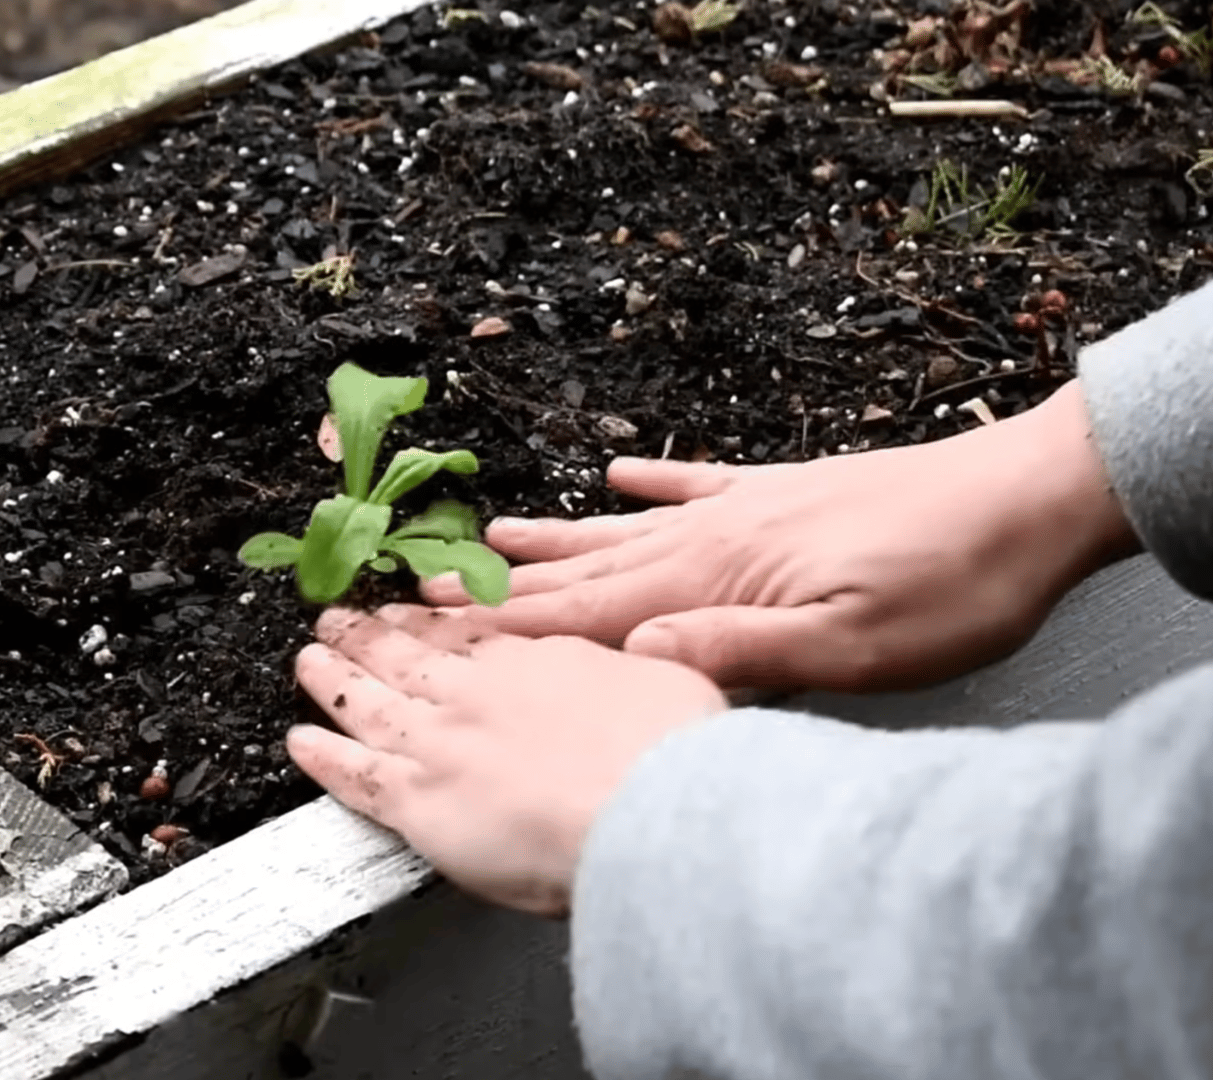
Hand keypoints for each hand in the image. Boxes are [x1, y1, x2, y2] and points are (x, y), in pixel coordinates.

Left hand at [288, 605, 726, 915]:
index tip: (412, 609)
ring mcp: (437, 743)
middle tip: (340, 616)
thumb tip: (654, 650)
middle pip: (406, 654)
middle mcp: (475, 693)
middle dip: (368, 632)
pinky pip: (352, 774)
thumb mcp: (674, 681)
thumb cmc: (672, 757)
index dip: (433, 619)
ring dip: (332, 676)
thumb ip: (645, 664)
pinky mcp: (415, 800)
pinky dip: (320, 757)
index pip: (469, 633)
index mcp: (535, 661)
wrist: (649, 815)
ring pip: (367, 701)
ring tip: (309, 658)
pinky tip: (298, 743)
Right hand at [423, 382, 1139, 691]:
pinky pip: (696, 483)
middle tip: (427, 581)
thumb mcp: (853, 646)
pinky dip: (651, 483)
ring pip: (626, 527)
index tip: (433, 624)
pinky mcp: (785, 494)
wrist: (1030, 497)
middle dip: (503, 582)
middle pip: (588, 567)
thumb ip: (741, 651)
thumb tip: (638, 658)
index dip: (506, 621)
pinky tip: (619, 475)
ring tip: (492, 529)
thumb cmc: (952, 582)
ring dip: (556, 537)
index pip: (588, 610)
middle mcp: (716, 536)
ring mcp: (747, 508)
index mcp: (717, 579)